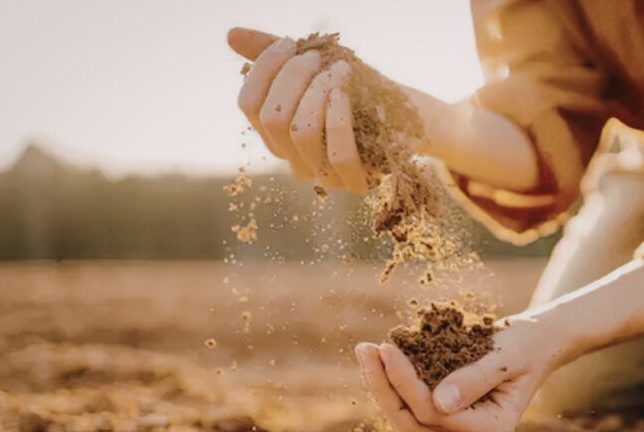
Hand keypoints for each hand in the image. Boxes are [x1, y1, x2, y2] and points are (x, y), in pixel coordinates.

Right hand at [227, 28, 369, 192]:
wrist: (412, 117)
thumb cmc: (361, 92)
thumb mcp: (319, 67)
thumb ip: (277, 55)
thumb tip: (231, 35)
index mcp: (277, 136)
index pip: (248, 105)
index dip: (263, 69)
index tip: (289, 42)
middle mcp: (294, 160)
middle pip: (272, 117)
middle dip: (293, 76)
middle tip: (317, 57)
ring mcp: (324, 176)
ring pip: (301, 133)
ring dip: (318, 92)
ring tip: (339, 70)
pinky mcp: (356, 183)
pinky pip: (339, 154)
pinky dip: (340, 117)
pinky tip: (345, 92)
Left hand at [354, 316, 563, 431]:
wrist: (536, 344)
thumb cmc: (525, 345)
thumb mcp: (506, 355)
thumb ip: (475, 378)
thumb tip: (439, 403)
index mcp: (494, 430)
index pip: (434, 413)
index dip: (404, 382)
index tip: (386, 346)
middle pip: (414, 423)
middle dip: (384, 387)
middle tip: (365, 349)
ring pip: (408, 420)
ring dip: (383, 387)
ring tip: (367, 352)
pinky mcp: (449, 424)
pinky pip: (413, 411)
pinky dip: (394, 387)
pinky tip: (380, 360)